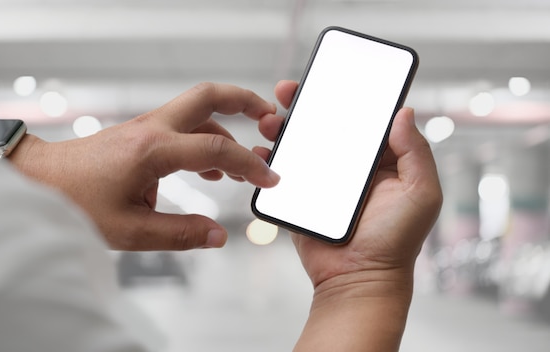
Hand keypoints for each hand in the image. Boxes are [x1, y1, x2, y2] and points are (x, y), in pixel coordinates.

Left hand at [10, 83, 279, 250]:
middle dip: (244, 101)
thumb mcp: (130, 230)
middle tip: (269, 117)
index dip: (248, 164)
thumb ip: (179, 234)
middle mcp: (153, 129)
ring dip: (227, 126)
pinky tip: (211, 173)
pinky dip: (205, 140)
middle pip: (208, 96)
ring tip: (245, 160)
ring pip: (197, 111)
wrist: (40, 181)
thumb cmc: (74, 202)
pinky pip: (183, 128)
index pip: (215, 148)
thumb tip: (217, 236)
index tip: (269, 177)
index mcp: (153, 150)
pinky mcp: (141, 135)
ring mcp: (146, 127)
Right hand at [257, 80, 442, 350]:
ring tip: (270, 120)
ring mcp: (324, 180)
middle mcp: (351, 166)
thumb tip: (404, 112)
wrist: (358, 279)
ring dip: (284, 127)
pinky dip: (269, 158)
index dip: (347, 95)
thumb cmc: (395, 241)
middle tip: (288, 90)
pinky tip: (261, 149)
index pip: (363, 118)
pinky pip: (283, 172)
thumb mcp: (420, 193)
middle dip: (306, 104)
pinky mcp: (302, 196)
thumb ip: (416, 152)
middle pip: (327, 125)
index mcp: (381, 159)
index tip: (330, 77)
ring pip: (301, 144)